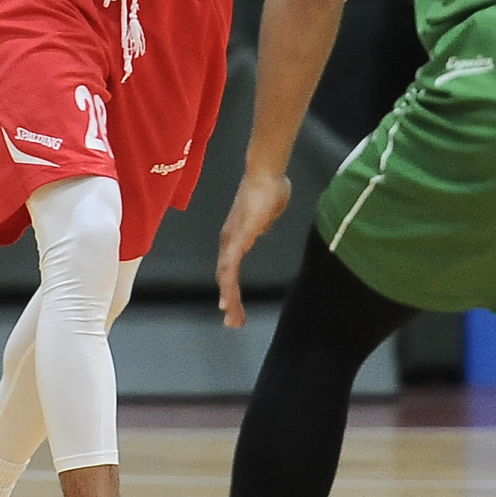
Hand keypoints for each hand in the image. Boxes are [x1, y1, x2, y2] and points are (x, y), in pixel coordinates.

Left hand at [216, 169, 291, 326]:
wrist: (266, 174)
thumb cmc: (270, 187)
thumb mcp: (269, 212)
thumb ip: (265, 221)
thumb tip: (265, 223)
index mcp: (236, 236)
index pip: (231, 268)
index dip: (231, 288)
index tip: (232, 307)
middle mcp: (229, 240)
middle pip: (226, 277)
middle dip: (230, 301)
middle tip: (233, 322)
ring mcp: (232, 240)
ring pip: (226, 277)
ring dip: (229, 299)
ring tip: (232, 318)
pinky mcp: (238, 239)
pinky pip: (230, 267)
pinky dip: (228, 286)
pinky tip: (228, 301)